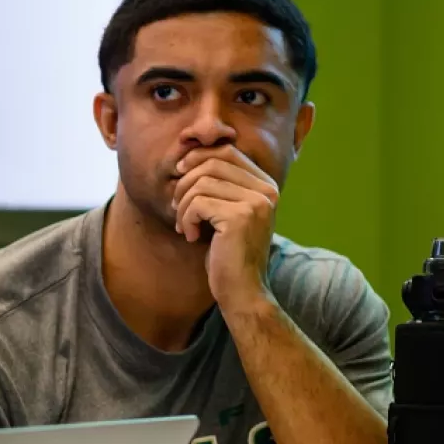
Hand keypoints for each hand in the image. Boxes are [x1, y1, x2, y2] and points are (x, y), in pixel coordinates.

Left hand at [169, 145, 279, 309]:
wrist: (243, 291)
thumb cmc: (228, 254)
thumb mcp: (227, 213)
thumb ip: (220, 185)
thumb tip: (187, 157)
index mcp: (267, 186)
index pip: (228, 152)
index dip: (198, 158)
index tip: (179, 174)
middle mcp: (266, 191)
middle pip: (212, 163)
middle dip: (185, 183)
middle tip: (176, 207)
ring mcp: (255, 203)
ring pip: (200, 183)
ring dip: (182, 205)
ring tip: (184, 226)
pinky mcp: (239, 217)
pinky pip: (197, 203)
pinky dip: (185, 219)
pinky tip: (190, 236)